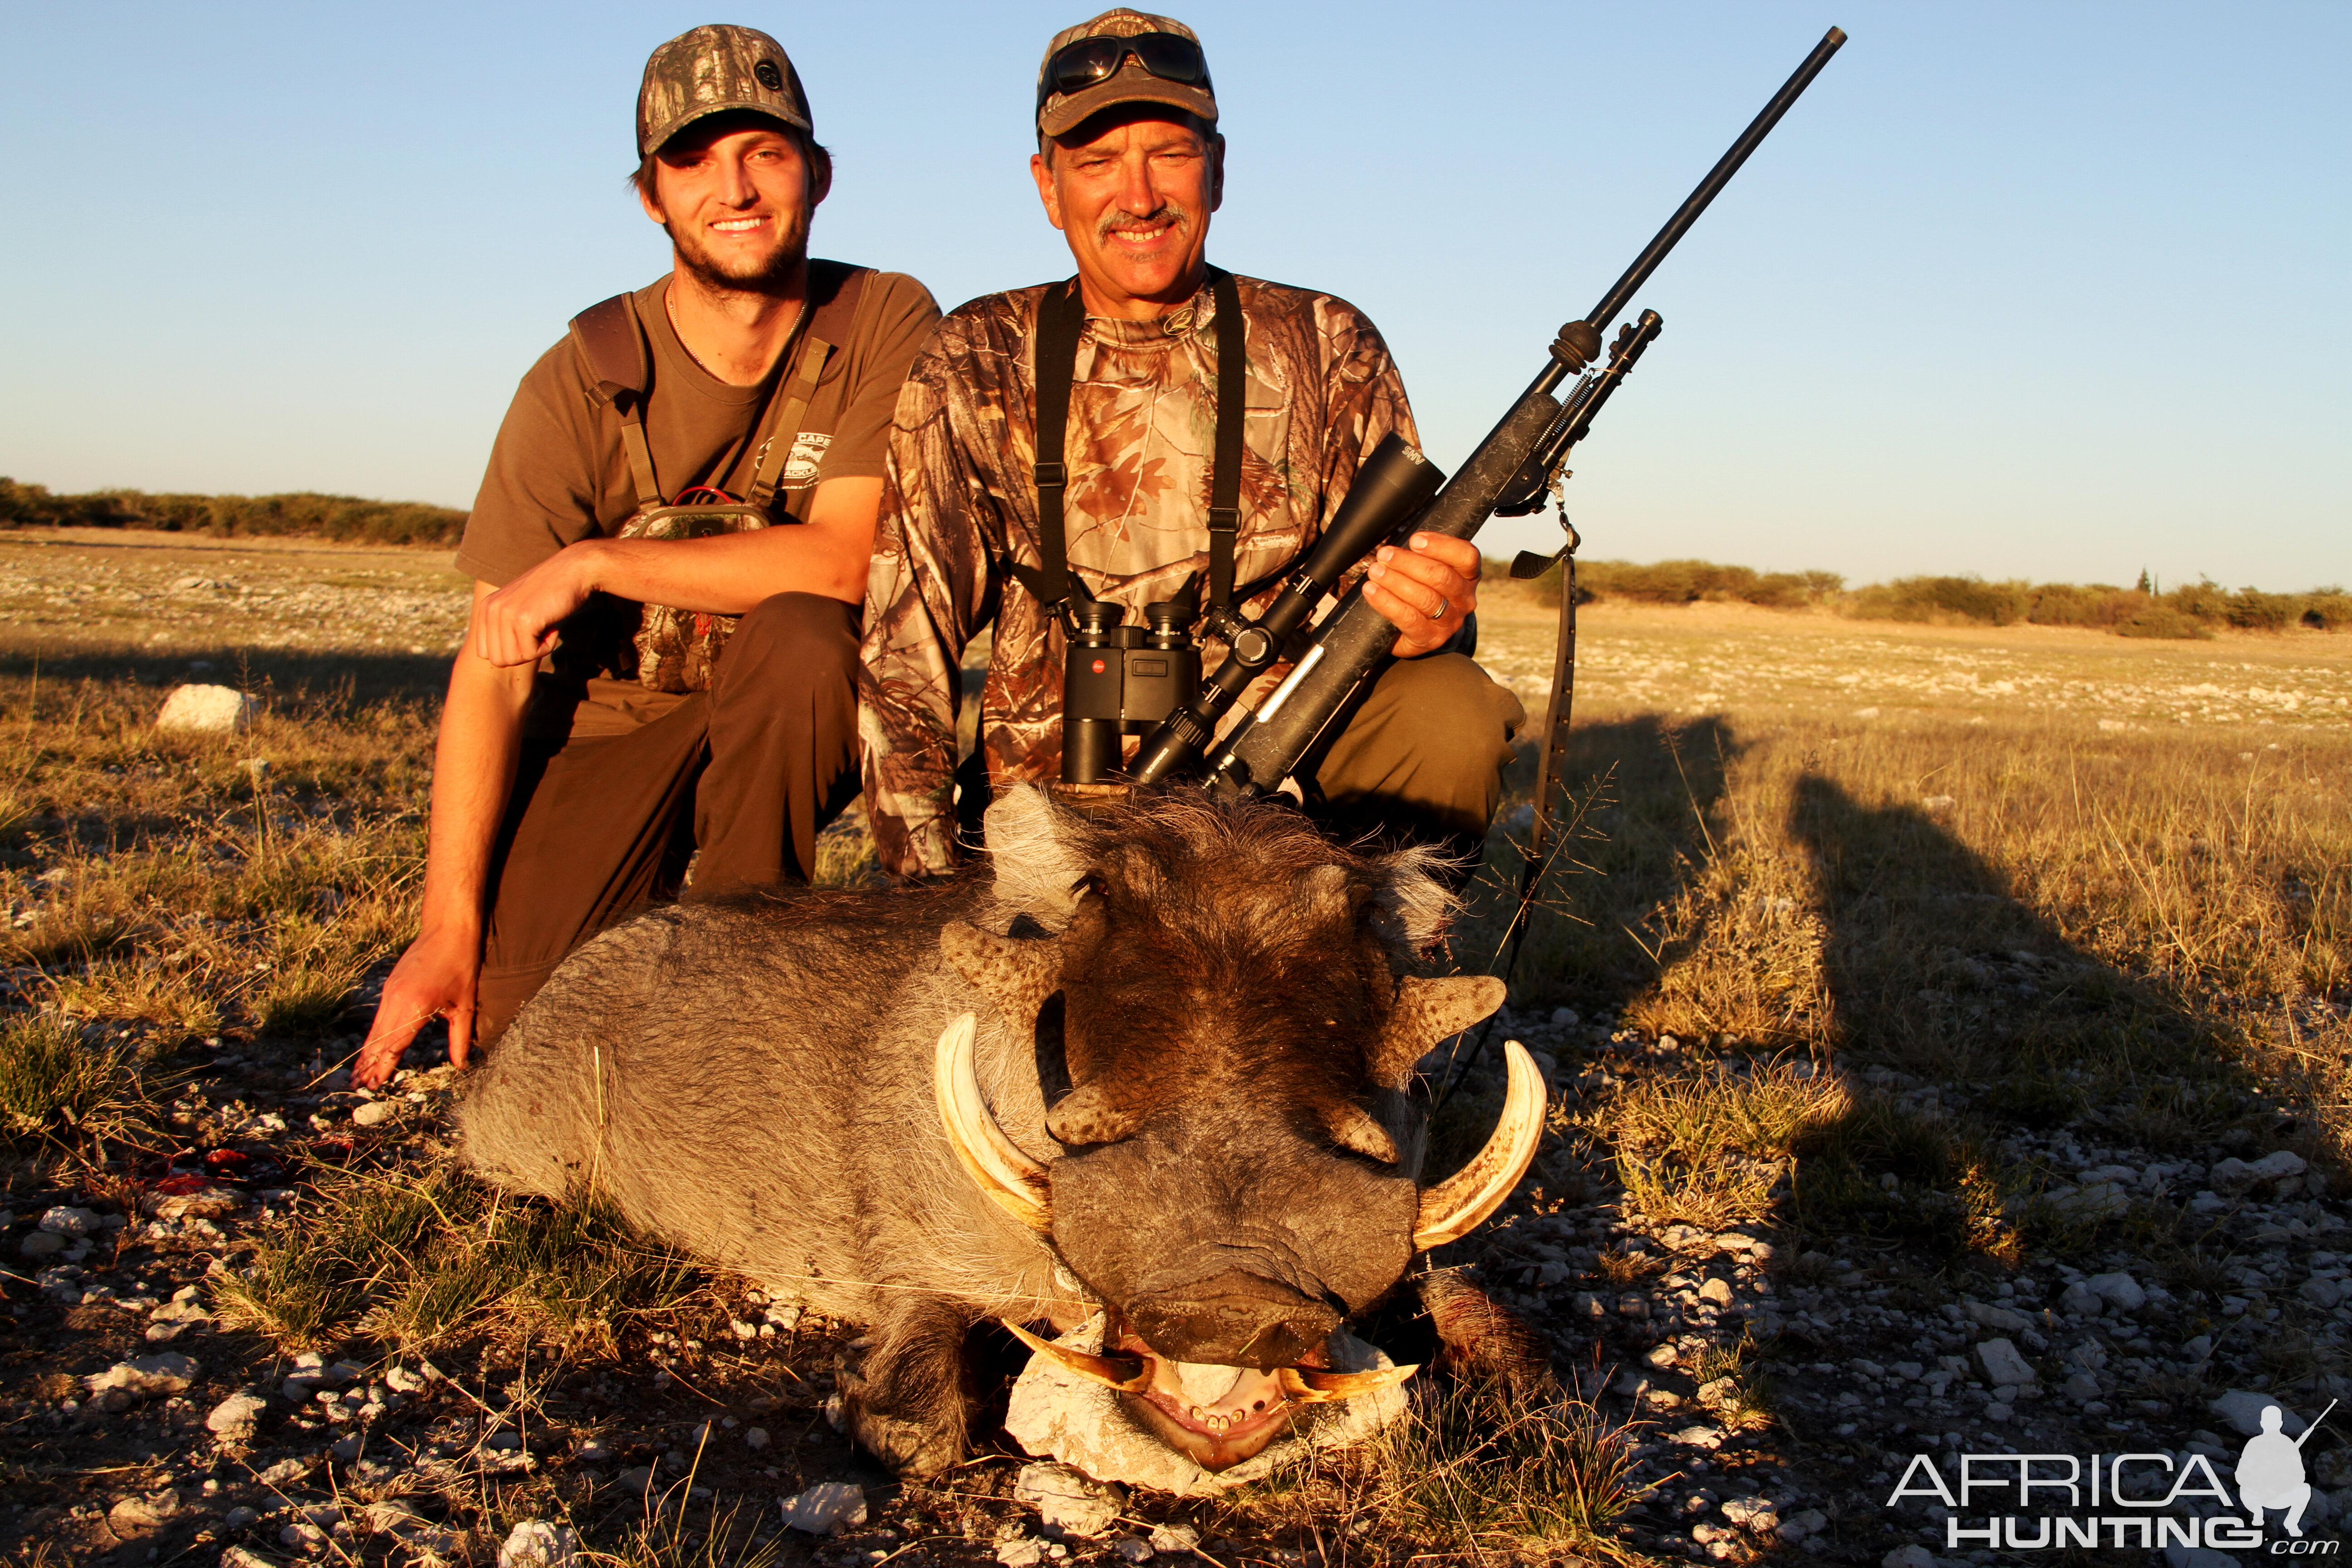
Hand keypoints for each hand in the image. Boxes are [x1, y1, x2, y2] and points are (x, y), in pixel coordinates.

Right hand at [353, 924, 480, 1087]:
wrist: (447, 928)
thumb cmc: (461, 964)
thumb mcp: (466, 1004)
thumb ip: (461, 1037)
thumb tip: (461, 1064)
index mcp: (416, 1006)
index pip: (394, 1045)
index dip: (384, 1067)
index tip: (374, 1085)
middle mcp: (396, 1000)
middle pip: (378, 1039)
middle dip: (369, 1064)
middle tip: (358, 1086)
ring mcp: (390, 991)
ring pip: (375, 1028)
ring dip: (366, 1051)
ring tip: (358, 1072)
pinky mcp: (389, 985)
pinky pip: (379, 1015)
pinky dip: (373, 1033)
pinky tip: (370, 1045)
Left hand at [472, 543, 602, 666]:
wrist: (574, 571)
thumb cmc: (551, 591)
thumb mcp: (517, 606)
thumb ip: (502, 625)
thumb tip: (499, 659)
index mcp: (486, 607)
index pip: (483, 652)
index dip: (509, 652)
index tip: (526, 634)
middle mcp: (491, 610)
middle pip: (498, 660)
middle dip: (521, 654)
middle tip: (537, 634)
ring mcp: (506, 614)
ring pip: (513, 659)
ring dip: (534, 650)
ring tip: (545, 628)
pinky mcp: (524, 620)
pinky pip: (530, 653)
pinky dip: (547, 645)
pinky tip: (553, 626)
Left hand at [1364, 532, 1480, 657]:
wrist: (1418, 631)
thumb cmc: (1421, 589)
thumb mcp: (1428, 568)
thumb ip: (1423, 551)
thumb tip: (1399, 531)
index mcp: (1468, 575)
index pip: (1466, 556)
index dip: (1441, 546)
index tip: (1414, 540)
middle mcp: (1465, 599)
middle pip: (1441, 576)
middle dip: (1408, 563)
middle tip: (1384, 555)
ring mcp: (1450, 621)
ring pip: (1426, 598)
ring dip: (1396, 581)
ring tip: (1375, 571)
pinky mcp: (1431, 639)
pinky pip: (1409, 619)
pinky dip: (1387, 602)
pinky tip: (1372, 591)